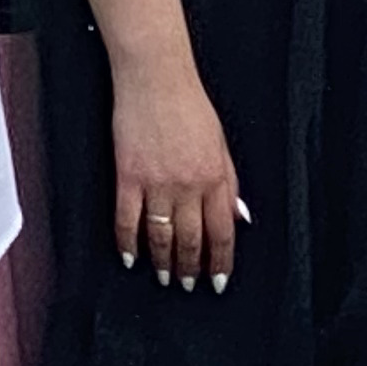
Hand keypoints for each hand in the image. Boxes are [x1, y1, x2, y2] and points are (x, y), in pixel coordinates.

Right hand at [110, 71, 238, 290]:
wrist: (155, 79)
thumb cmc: (190, 106)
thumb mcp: (221, 144)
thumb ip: (230, 182)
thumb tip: (239, 216)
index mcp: (215, 177)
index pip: (222, 231)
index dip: (221, 261)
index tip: (218, 280)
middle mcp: (188, 185)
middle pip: (192, 239)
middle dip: (191, 268)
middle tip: (188, 286)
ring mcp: (156, 182)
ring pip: (161, 234)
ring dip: (163, 261)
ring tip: (164, 277)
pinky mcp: (128, 176)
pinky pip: (127, 219)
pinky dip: (127, 242)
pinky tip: (130, 257)